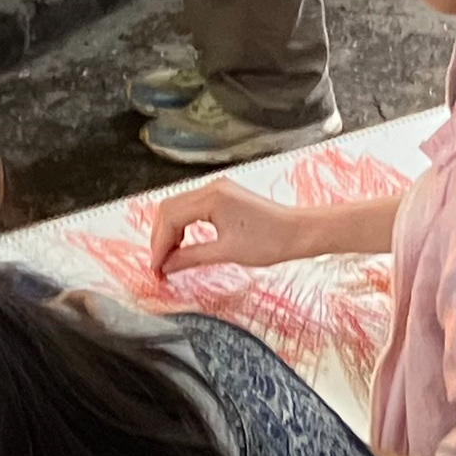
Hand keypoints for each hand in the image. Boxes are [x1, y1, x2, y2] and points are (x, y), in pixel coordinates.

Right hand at [152, 180, 307, 280]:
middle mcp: (212, 188)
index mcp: (212, 197)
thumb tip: (167, 265)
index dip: (158, 245)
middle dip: (160, 238)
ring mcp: (218, 191)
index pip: (170, 218)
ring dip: (170, 233)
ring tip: (169, 258)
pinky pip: (193, 209)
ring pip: (178, 208)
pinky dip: (183, 227)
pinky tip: (184, 245)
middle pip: (169, 209)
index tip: (156, 267)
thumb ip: (192, 257)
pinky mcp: (224, 197)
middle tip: (159, 264)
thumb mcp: (227, 252)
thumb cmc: (271, 240)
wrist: (299, 232)